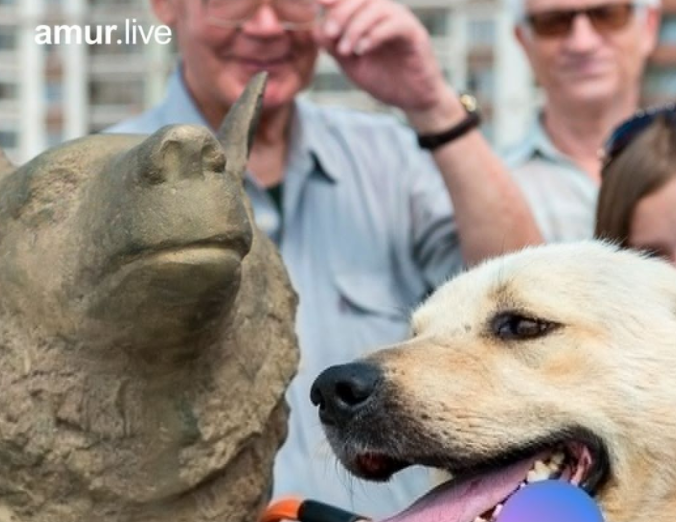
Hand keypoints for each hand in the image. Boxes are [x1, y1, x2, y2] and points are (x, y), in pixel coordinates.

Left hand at [314, 0, 449, 112]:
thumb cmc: (383, 79)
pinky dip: (374, 35)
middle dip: (341, 13)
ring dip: (356, 27)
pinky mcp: (414, 33)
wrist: (411, 99)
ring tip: (346, 50)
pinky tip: (362, 50)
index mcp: (369, 17)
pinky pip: (394, 24)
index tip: (317, 3)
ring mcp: (401, 20)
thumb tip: (315, 30)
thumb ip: (334, 47)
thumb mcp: (351, 64)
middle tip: (330, 33)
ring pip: (376, 8)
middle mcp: (385, 13)